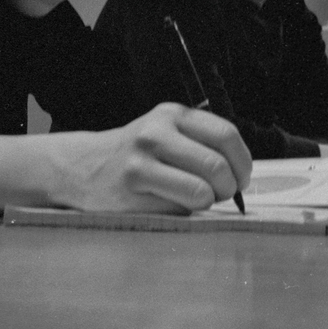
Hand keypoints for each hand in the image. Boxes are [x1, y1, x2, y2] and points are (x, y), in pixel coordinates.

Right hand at [62, 102, 252, 212]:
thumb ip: (202, 143)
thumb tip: (241, 175)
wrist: (85, 167)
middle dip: (228, 188)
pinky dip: (185, 213)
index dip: (242, 163)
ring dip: (208, 203)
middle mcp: (156, 133)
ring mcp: (141, 161)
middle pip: (217, 166)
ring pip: (201, 191)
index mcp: (172, 115)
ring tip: (197, 201)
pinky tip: (170, 205)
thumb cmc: (138, 155)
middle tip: (221, 195)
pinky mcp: (132, 190)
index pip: (226, 135)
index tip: (241, 178)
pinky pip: (178, 209)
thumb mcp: (167, 132)